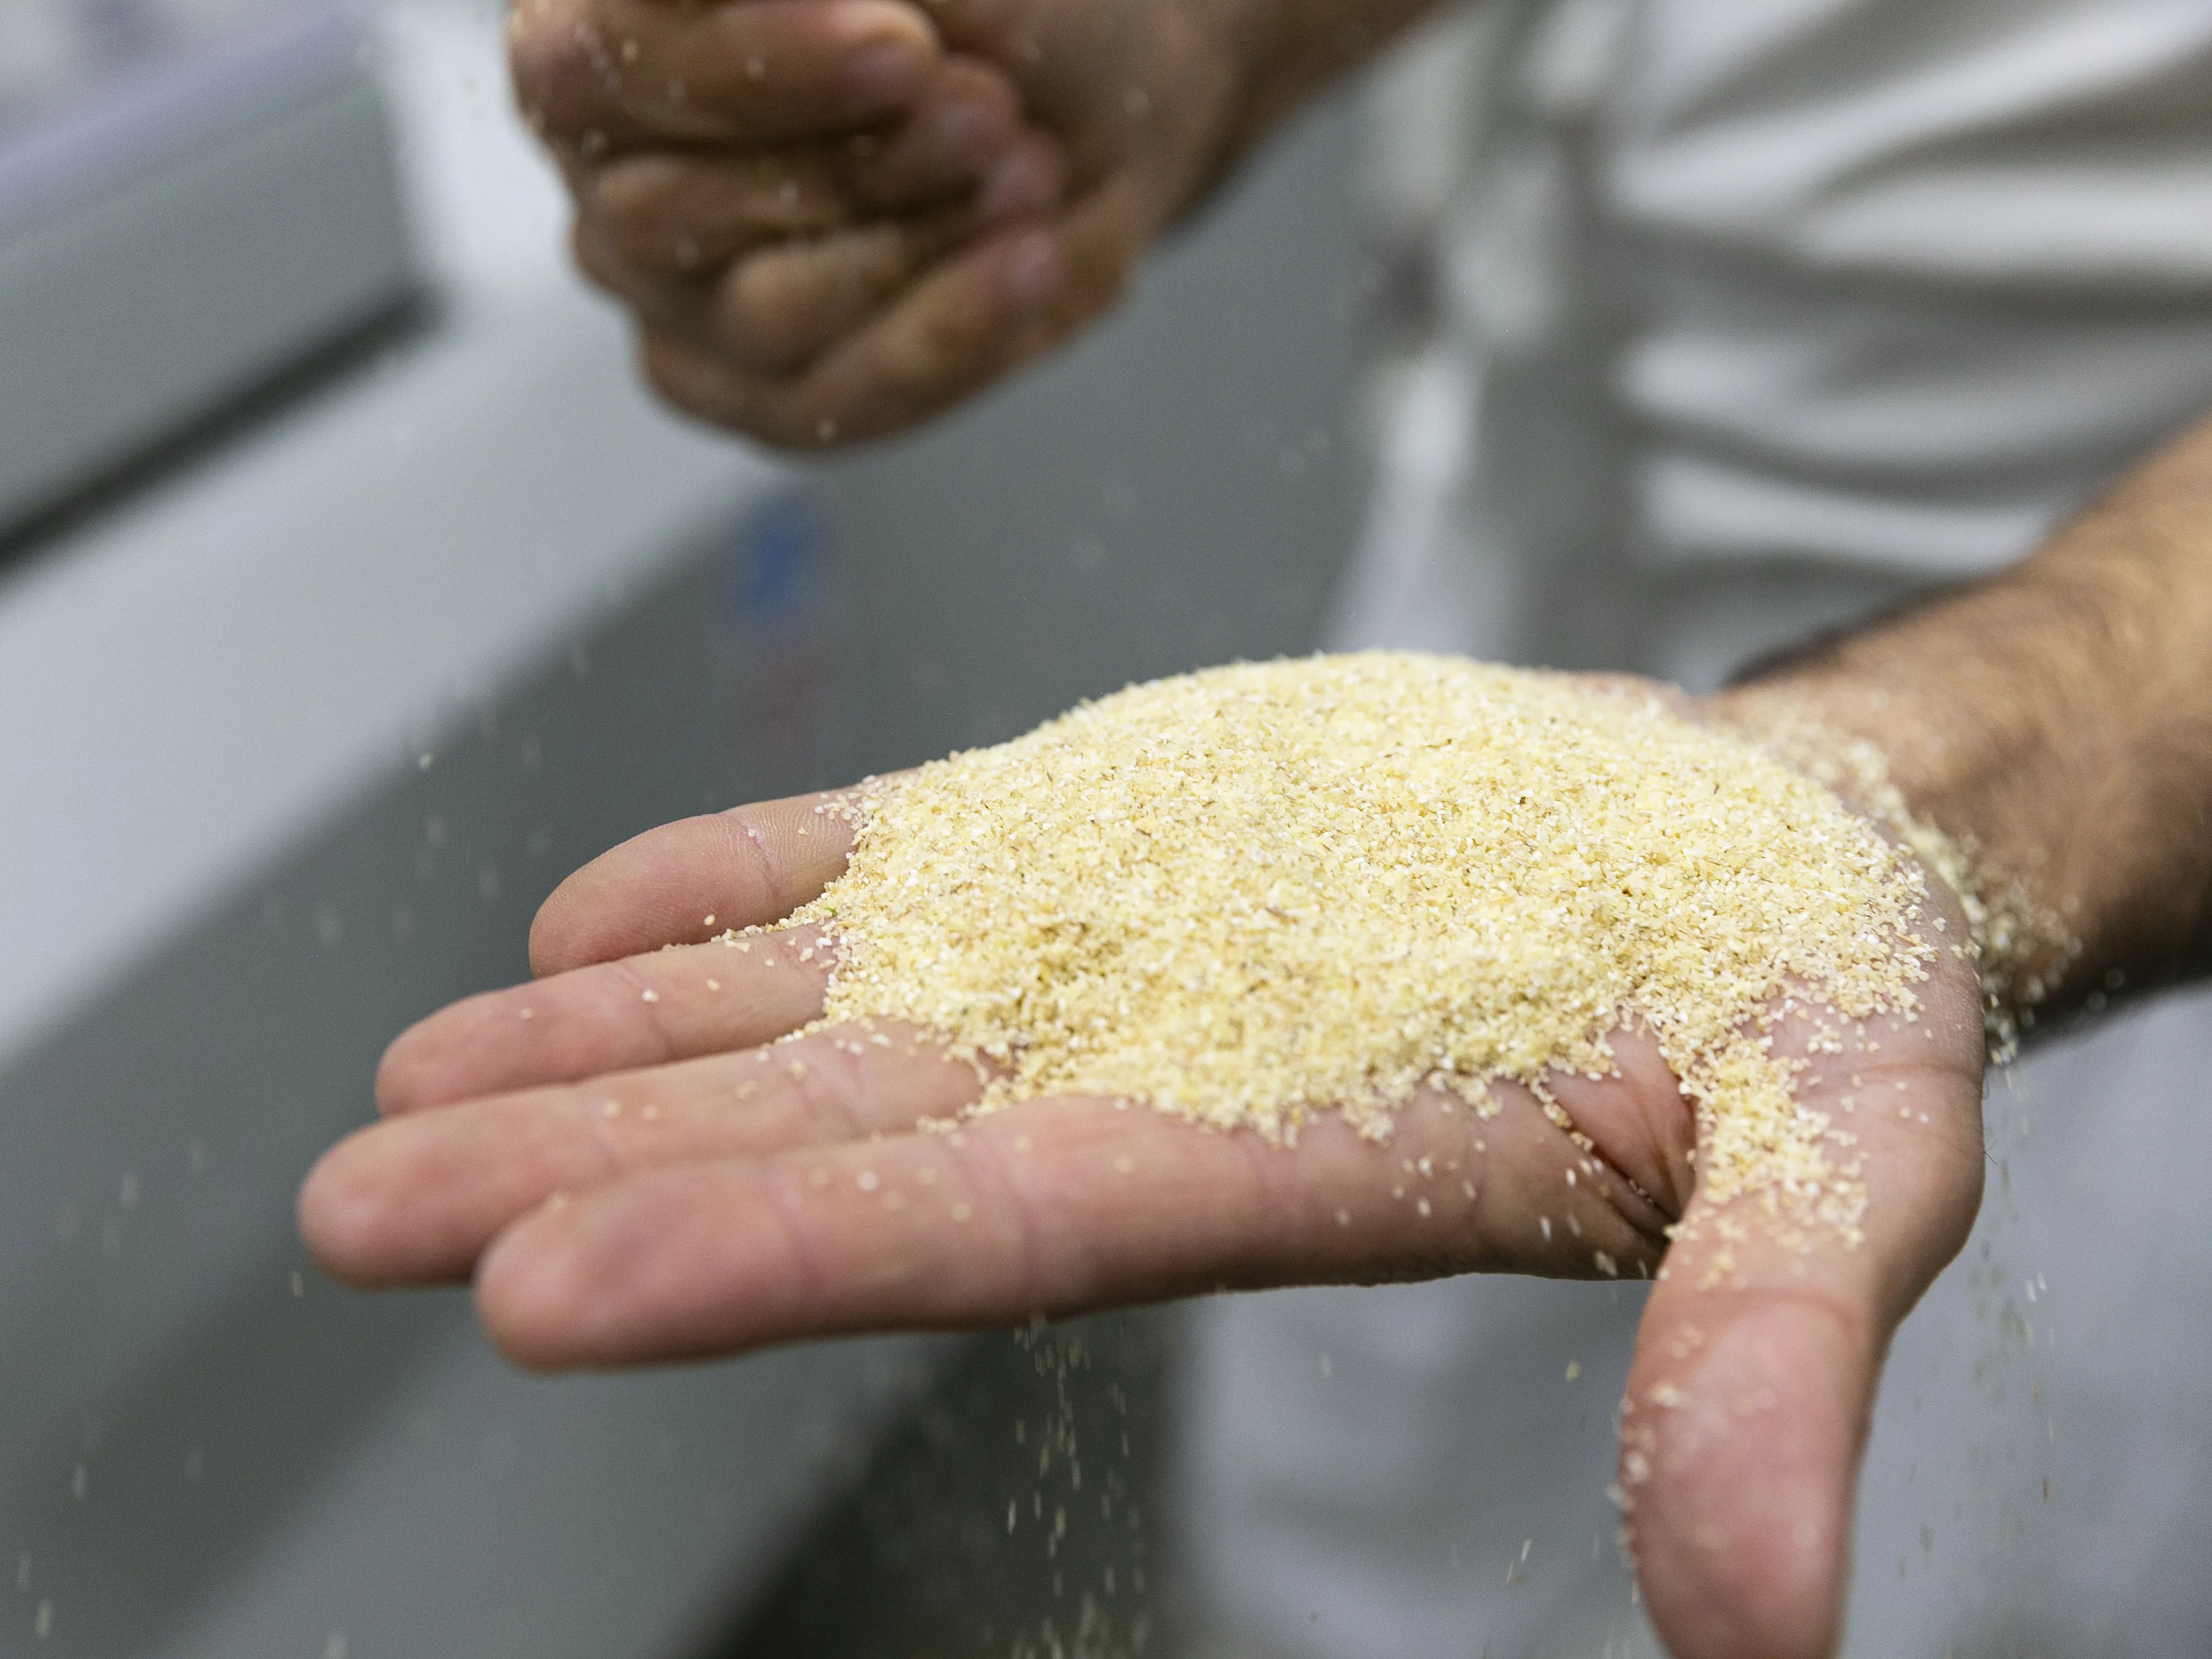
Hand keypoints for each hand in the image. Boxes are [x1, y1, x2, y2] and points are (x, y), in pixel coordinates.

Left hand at [301, 755, 1983, 1658]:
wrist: (1767, 857)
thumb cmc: (1809, 1019)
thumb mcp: (1836, 1173)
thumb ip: (1762, 1366)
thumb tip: (1762, 1641)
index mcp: (1275, 1168)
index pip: (980, 1236)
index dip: (764, 1261)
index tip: (534, 1294)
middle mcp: (1143, 1075)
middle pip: (825, 1139)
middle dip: (589, 1172)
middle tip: (355, 1207)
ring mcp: (1104, 945)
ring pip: (804, 1005)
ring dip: (599, 1040)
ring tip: (402, 1078)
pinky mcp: (1113, 828)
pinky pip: (882, 858)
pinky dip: (727, 881)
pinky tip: (579, 917)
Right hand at [510, 0, 1264, 443]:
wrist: (1087, 100)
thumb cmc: (992, 2)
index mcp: (601, 24)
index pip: (598, 63)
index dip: (752, 65)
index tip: (903, 44)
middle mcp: (612, 166)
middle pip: (664, 216)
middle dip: (856, 167)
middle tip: (988, 108)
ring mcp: (676, 297)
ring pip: (763, 316)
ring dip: (919, 244)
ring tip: (1030, 169)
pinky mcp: (760, 395)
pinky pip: (835, 405)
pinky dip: (952, 336)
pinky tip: (1031, 264)